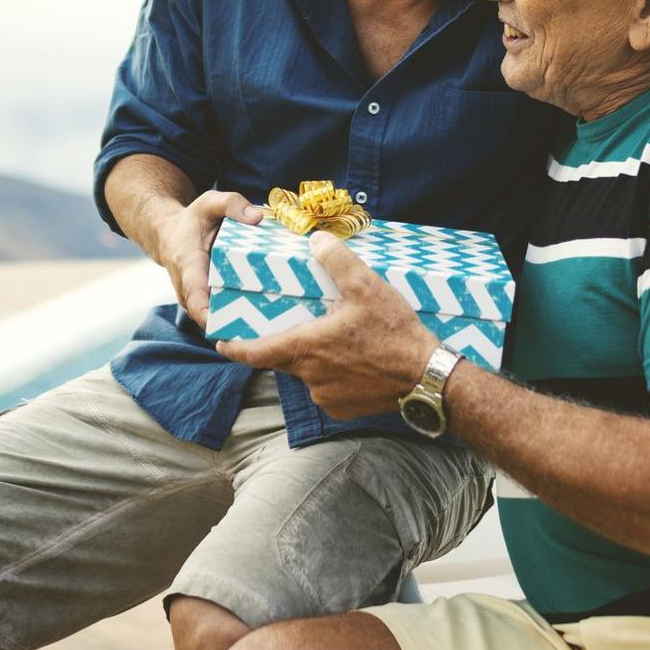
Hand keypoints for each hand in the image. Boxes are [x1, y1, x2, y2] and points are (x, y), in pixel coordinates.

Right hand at [157, 190, 260, 326]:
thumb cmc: (192, 221)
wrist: (170, 236)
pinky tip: (269, 315)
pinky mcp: (207, 302)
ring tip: (275, 321)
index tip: (234, 327)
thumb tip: (257, 217)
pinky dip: (243, 315)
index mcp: (189, 268)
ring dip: (242, 323)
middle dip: (239, 324)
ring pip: (219, 318)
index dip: (211, 317)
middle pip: (213, 316)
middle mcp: (190, 291)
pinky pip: (223, 314)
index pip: (196, 300)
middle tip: (271, 324)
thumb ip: (232, 204)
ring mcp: (198, 300)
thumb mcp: (210, 203)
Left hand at [216, 234, 439, 418]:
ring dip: (315, 360)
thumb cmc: (395, 333)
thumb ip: (337, 260)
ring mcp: (326, 397)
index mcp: (307, 347)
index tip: (222, 343)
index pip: (256, 353)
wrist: (426, 377)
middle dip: (285, 344)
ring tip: (340, 341)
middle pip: (283, 360)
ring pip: (308, 375)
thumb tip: (316, 240)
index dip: (236, 348)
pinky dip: (334, 376)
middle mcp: (310, 377)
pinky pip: (328, 390)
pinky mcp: (343, 409)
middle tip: (301, 326)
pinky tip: (356, 361)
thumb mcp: (367, 287)